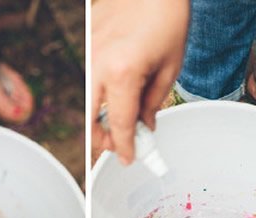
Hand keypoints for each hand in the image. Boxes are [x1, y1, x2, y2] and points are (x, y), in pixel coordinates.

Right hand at [92, 0, 189, 163]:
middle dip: (103, 140)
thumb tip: (143, 126)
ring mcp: (87, 55)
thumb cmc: (168, 20)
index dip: (124, 147)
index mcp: (122, 73)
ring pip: (85, 102)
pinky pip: (88, 80)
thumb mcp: (169, 68)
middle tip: (120, 145)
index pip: (119, 124)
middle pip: (90, 120)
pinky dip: (99, 94)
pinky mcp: (85, 45)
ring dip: (99, 118)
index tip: (129, 159)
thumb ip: (153, 103)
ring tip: (120, 119)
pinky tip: (116, 92)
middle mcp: (98, 66)